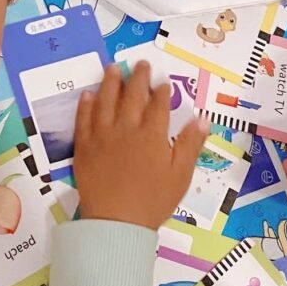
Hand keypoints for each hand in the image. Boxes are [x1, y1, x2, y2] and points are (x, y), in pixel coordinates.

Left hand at [74, 63, 208, 229]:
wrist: (117, 222)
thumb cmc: (153, 200)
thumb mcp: (180, 175)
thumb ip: (190, 144)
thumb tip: (202, 118)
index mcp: (151, 135)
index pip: (158, 105)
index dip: (161, 91)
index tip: (162, 81)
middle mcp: (126, 128)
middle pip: (132, 96)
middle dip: (137, 77)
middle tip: (140, 64)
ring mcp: (102, 135)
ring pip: (106, 100)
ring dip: (110, 82)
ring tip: (113, 68)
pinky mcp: (84, 145)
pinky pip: (84, 119)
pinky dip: (86, 105)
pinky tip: (88, 94)